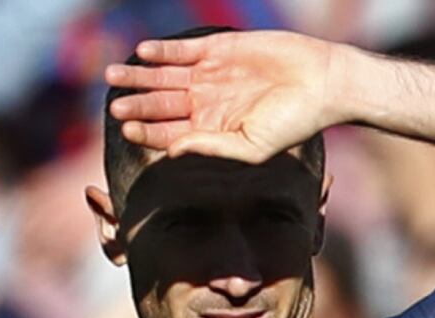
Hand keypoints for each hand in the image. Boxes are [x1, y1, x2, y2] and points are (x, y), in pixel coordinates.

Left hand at [105, 30, 342, 162]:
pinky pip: (183, 50)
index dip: (146, 132)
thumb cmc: (293, 123)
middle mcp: (205, 103)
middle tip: (114, 104)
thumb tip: (173, 152)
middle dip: (136, 104)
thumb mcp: (252, 147)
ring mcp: (209, 75)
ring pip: (164, 76)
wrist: (321, 84)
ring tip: (113, 75)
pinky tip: (144, 52)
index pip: (168, 133)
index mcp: (210, 131)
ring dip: (139, 76)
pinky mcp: (219, 48)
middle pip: (160, 105)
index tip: (127, 129)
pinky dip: (163, 50)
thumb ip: (212, 148)